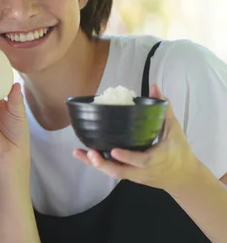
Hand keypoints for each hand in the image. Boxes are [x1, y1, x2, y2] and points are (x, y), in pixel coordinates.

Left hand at [73, 84, 199, 193]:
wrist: (184, 177)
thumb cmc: (179, 150)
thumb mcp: (174, 129)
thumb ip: (164, 108)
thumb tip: (154, 87)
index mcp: (156, 158)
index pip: (141, 160)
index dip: (127, 157)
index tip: (113, 150)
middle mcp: (143, 170)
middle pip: (121, 171)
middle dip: (104, 164)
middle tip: (90, 153)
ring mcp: (135, 175)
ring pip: (114, 173)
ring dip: (96, 164)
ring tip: (79, 153)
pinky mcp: (130, 176)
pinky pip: (113, 172)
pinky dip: (98, 164)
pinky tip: (83, 155)